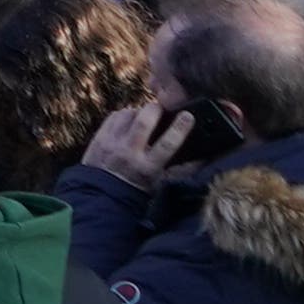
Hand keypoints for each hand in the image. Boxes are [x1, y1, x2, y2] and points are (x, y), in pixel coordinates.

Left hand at [80, 100, 200, 188]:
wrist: (102, 194)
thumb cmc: (137, 188)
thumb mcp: (160, 182)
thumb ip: (181, 170)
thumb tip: (204, 158)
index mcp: (148, 168)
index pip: (167, 144)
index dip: (179, 128)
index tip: (188, 116)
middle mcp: (129, 154)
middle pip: (143, 122)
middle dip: (155, 110)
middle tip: (161, 108)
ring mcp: (112, 144)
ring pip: (128, 115)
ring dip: (139, 112)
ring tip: (144, 116)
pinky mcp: (99, 138)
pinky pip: (114, 116)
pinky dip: (124, 114)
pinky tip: (129, 120)